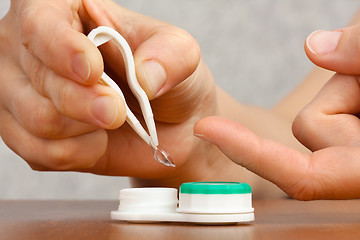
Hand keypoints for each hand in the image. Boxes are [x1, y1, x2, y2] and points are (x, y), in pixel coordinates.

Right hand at [0, 0, 216, 182]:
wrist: (167, 122)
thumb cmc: (165, 76)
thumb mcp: (180, 54)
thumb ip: (169, 56)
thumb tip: (143, 76)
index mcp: (65, 13)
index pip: (39, 23)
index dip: (61, 48)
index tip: (92, 70)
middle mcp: (35, 51)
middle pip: (38, 77)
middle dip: (85, 101)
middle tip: (118, 110)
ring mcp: (25, 93)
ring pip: (38, 119)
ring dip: (86, 129)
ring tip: (112, 119)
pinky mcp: (28, 133)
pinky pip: (42, 152)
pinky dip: (79, 152)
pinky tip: (96, 139)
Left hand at [194, 20, 359, 199]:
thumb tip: (315, 46)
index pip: (307, 177)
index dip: (254, 154)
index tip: (208, 128)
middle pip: (313, 130)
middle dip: (338, 95)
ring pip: (322, 118)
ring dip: (348, 90)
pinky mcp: (357, 134)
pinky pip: (335, 110)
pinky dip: (349, 93)